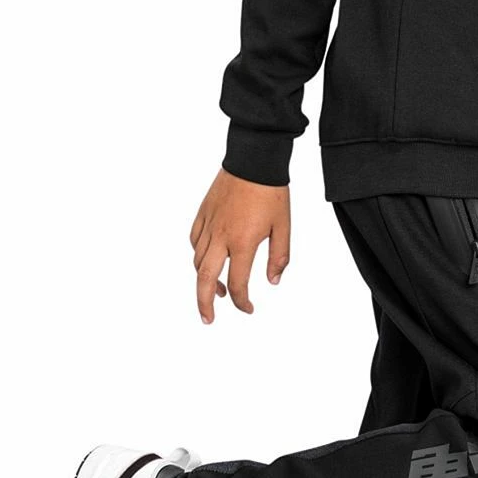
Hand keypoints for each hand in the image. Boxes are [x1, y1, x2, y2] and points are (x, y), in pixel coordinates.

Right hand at [190, 170, 289, 323]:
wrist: (254, 159)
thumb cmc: (271, 193)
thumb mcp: (284, 228)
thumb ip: (278, 258)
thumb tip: (272, 282)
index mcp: (242, 243)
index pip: (238, 284)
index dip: (242, 302)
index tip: (248, 309)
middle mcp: (221, 237)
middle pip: (204, 279)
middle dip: (205, 303)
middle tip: (208, 319)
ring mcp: (209, 225)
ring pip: (197, 261)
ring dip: (204, 280)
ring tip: (216, 291)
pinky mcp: (203, 213)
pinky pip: (194, 241)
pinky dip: (198, 256)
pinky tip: (208, 261)